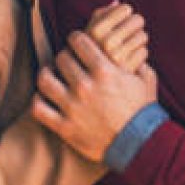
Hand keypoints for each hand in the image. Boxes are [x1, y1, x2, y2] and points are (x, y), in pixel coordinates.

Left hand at [32, 31, 157, 161]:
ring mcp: (72, 107)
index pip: (77, 40)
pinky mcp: (65, 127)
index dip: (77, 39)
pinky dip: (38, 100)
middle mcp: (85, 86)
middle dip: (65, 57)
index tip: (78, 43)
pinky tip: (46, 98)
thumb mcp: (147, 79)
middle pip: (61, 58)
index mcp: (104, 71)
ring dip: (47, 74)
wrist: (140, 145)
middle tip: (69, 62)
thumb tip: (133, 49)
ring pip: (44, 79)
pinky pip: (39, 108)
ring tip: (52, 75)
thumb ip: (138, 61)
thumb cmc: (143, 112)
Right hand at [85, 1, 148, 73]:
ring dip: (138, 41)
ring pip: (143, 35)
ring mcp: (117, 57)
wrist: (91, 88)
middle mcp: (104, 43)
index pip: (125, 8)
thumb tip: (117, 1)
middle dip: (135, 26)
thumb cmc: (89, 55)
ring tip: (127, 49)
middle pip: (137, 20)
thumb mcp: (89, 35)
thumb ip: (100, 16)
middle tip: (127, 36)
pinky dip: (139, 55)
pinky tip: (130, 62)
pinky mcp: (128, 70)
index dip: (126, 14)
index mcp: (94, 31)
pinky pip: (144, 52)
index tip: (120, 23)